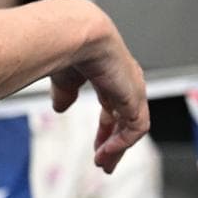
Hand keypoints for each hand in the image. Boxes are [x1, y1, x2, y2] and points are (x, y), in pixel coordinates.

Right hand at [49, 6, 149, 173]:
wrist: (78, 34)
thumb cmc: (68, 46)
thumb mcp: (65, 76)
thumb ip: (66, 93)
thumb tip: (60, 107)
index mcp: (111, 76)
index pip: (114, 108)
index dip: (106, 129)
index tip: (97, 147)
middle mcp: (127, 83)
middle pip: (125, 120)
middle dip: (114, 143)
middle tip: (104, 162)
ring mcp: (134, 91)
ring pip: (132, 128)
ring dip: (117, 148)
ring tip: (103, 163)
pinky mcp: (136, 98)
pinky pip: (136, 129)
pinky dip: (121, 142)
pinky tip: (106, 151)